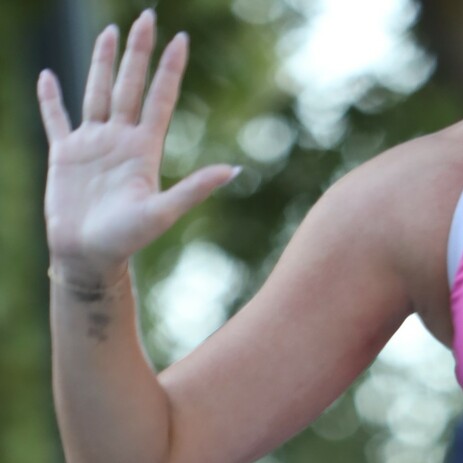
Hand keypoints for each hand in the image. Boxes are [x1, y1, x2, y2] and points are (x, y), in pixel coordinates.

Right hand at [38, 9, 239, 282]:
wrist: (88, 258)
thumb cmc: (125, 241)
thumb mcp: (162, 213)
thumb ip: (195, 188)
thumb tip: (234, 170)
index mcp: (143, 149)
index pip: (159, 98)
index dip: (169, 69)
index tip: (181, 39)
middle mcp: (119, 139)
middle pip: (130, 85)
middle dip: (139, 52)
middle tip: (147, 17)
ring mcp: (92, 144)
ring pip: (97, 92)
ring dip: (102, 62)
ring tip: (110, 32)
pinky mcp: (64, 154)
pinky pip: (56, 119)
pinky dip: (50, 99)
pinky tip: (48, 77)